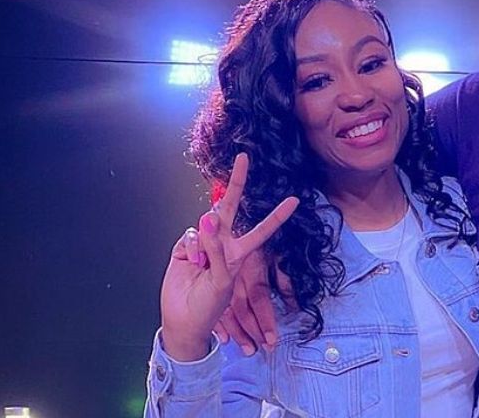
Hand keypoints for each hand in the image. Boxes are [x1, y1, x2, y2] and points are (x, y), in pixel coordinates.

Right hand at [159, 153, 298, 361]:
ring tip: (202, 266)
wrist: (183, 320)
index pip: (262, 230)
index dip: (277, 215)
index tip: (294, 199)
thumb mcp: (222, 282)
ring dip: (204, 244)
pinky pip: (189, 237)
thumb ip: (217, 251)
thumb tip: (208, 218)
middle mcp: (223, 243)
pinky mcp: (185, 246)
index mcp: (240, 253)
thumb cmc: (208, 306)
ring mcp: (203, 243)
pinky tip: (191, 263)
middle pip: (230, 206)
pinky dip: (190, 250)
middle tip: (244, 158)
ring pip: (205, 225)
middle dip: (236, 182)